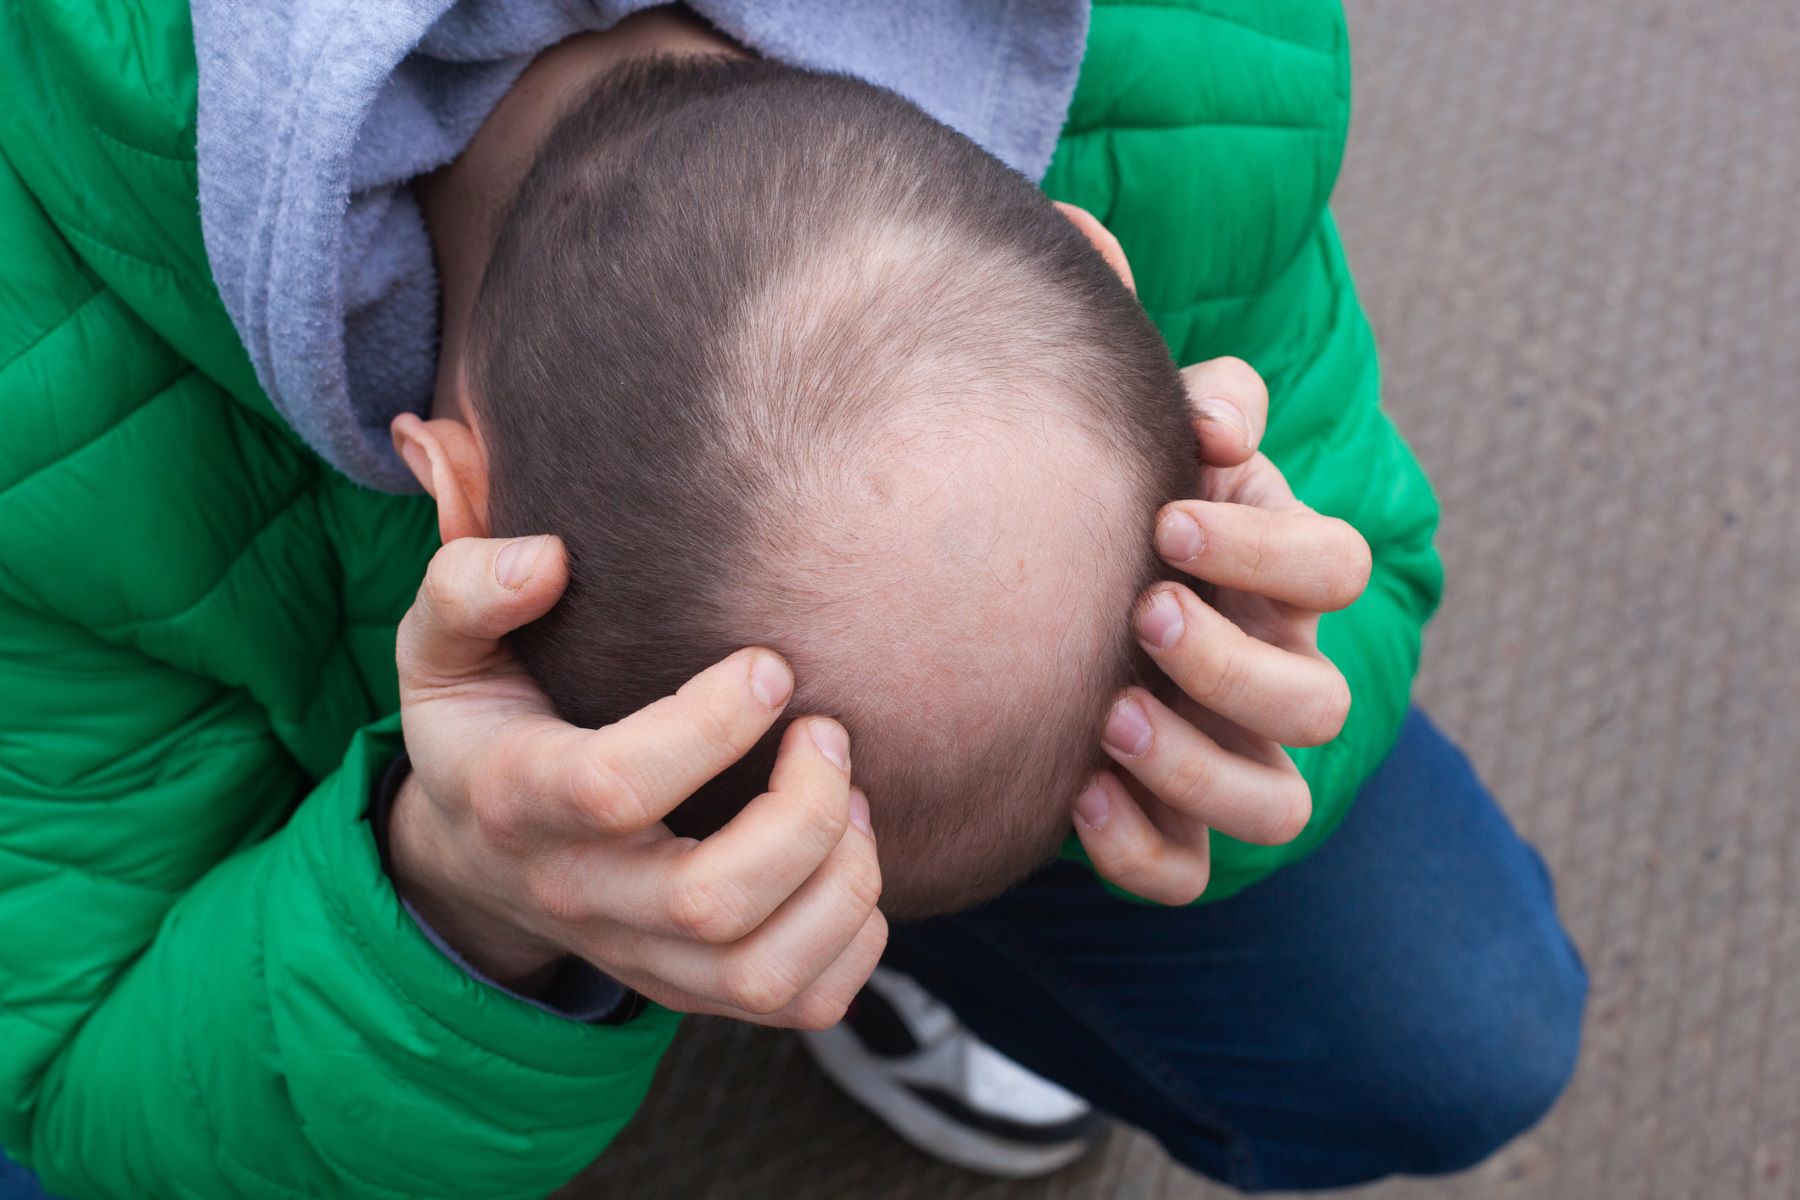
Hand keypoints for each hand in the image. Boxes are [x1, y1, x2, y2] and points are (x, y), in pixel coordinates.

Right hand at [389, 534, 885, 1027]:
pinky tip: (846, 858)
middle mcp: (580, 897)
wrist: (474, 856)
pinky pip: (800, 1002)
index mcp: (518, 801)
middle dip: (802, 813)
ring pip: (763, 973)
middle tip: (830, 733)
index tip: (771, 665)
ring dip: (841, 880)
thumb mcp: (442, 649)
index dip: (712, 725)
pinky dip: (855, 938)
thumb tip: (548, 559)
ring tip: (851, 798)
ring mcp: (640, 956)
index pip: (617, 788)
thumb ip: (466, 587)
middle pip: (708, 903)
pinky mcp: (693, 990)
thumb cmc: (483, 725)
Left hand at [1074, 357, 1372, 902]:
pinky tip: (1076, 792)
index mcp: (1280, 580)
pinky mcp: (1168, 827)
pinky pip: (1188, 875)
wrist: (1026, 594)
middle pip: (1321, 704)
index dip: (1267, 551)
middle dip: (1231, 663)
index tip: (1164, 524)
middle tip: (1141, 613)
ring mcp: (1229, 761)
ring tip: (1109, 714)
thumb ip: (1205, 404)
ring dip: (1198, 768)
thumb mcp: (1155, 443)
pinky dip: (1139, 847)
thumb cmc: (1111, 507)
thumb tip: (1222, 426)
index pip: (1338, 569)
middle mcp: (1275, 678)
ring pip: (1278, 808)